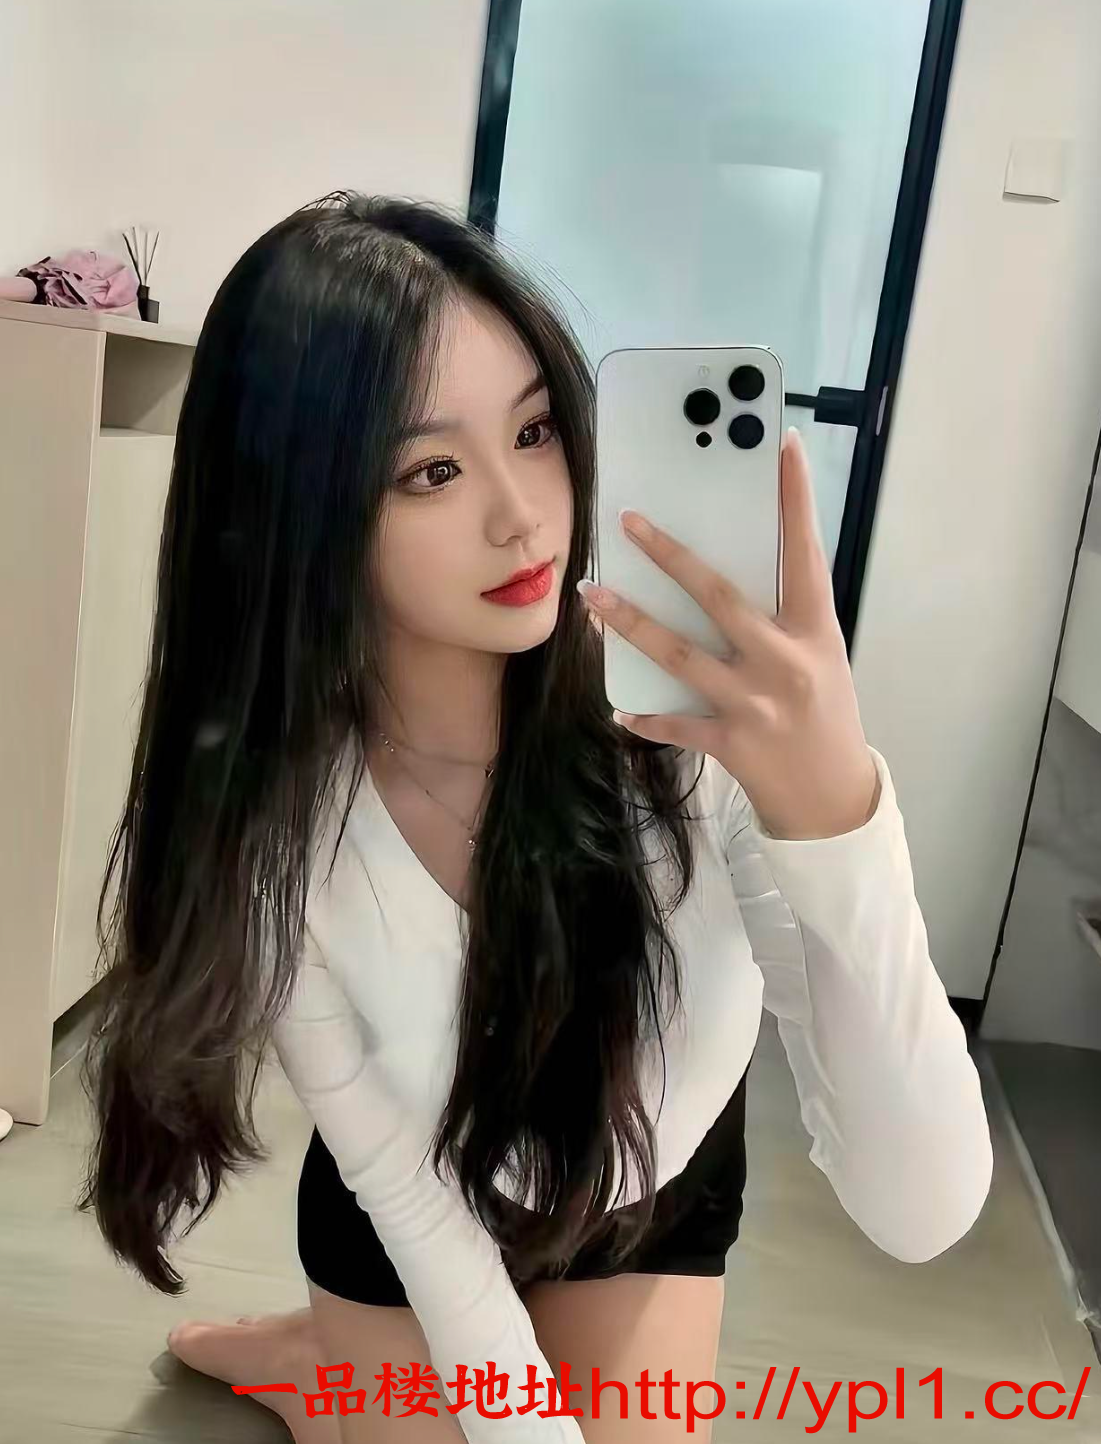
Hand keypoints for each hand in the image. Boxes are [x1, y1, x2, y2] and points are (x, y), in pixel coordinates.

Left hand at [579, 428, 878, 839]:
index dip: (795, 498)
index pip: (804, 551)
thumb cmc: (826, 716)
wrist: (836, 799)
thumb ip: (780, 618)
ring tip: (591, 597)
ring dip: (631, 623)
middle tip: (629, 522)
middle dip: (670, 556)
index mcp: (814, 630)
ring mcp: (756, 703)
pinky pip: (676, 724)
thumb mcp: (819, 657)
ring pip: (680, 655)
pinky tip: (618, 706)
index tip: (782, 447)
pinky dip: (646, 717)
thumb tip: (718, 574)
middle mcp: (785, 660)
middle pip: (719, 596)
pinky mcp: (732, 743)